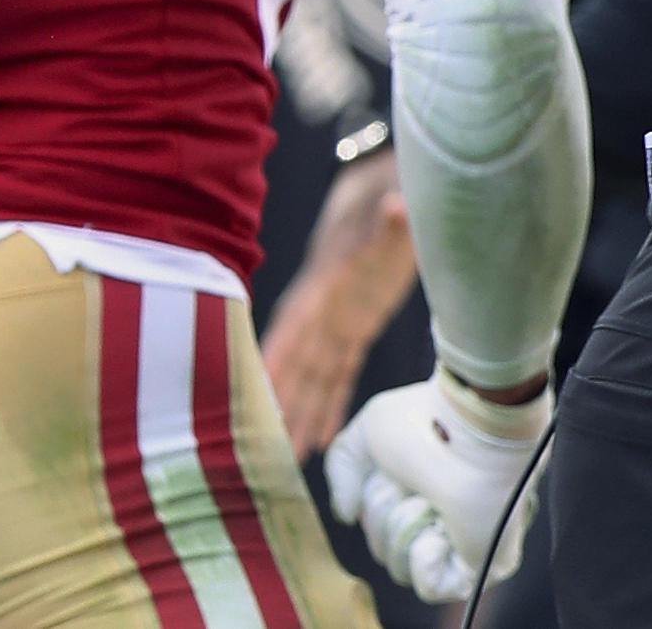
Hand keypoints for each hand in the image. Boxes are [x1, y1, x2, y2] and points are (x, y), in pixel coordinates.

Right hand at [260, 147, 416, 458]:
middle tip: (264, 445)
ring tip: (290, 457)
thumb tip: (395, 206)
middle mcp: (322, 311)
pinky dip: (333, 404)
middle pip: (298, 364)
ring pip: (316, 377)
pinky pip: (341, 373)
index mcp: (323, 285)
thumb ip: (390, 215)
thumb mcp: (390, 208)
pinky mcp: (356, 328)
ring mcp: (336, 322)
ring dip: (304, 414)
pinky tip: (324, 437)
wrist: (381, 193)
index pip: (294, 327)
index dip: (276, 358)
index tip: (255, 391)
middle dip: (281, 402)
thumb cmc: (384, 200)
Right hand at [325, 368, 550, 600]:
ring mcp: (462, 543)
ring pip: (400, 569)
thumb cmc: (426, 422)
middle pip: (382, 547)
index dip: (374, 498)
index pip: (375, 521)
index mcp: (423, 488)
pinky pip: (430, 587)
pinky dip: (425, 559)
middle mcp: (443, 516)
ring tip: (434, 500)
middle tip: (415, 483)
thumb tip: (347, 516)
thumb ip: (344, 467)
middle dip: (386, 513)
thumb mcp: (370, 427)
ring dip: (405, 530)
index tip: (394, 471)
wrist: (471, 430)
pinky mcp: (479, 565)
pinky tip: (443, 528)